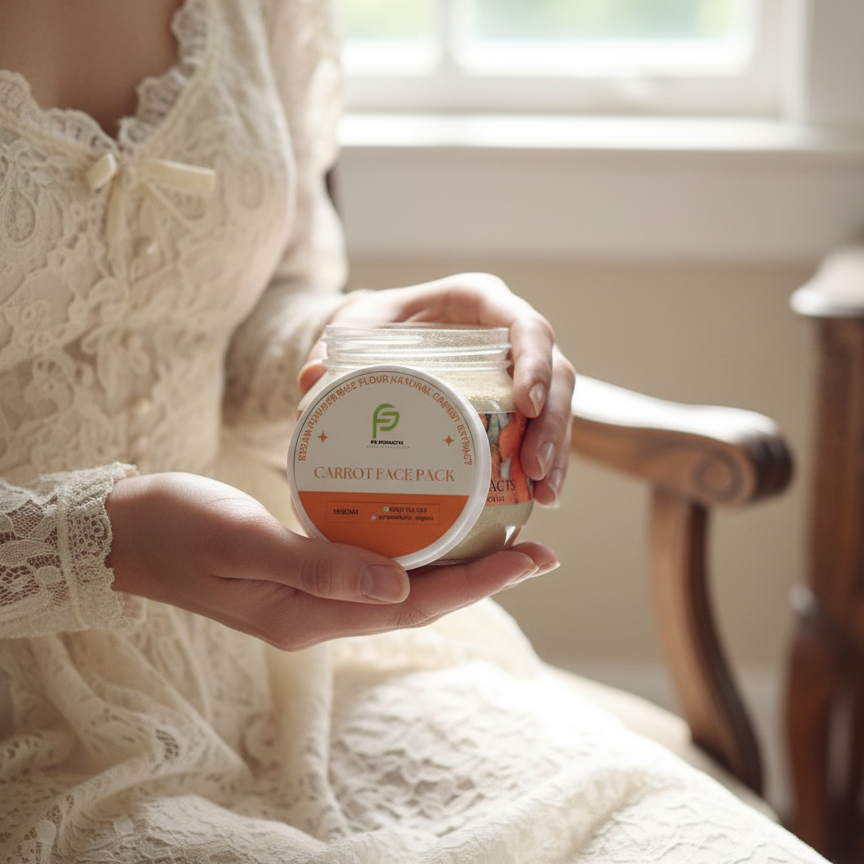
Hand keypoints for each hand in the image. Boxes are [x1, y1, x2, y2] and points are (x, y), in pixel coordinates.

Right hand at [107, 472, 557, 649]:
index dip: (478, 584)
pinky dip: (411, 547)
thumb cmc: (176, 528)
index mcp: (308, 615)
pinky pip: (373, 564)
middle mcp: (319, 613)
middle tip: (537, 546)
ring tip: (500, 535)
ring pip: (401, 585)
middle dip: (482, 577)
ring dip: (453, 565)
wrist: (126, 531)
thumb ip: (316, 565)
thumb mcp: (241, 541)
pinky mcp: (303, 570)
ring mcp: (311, 595)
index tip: (532, 558)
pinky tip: (430, 523)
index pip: (414, 607)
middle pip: (419, 600)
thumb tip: (398, 587)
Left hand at [300, 273, 575, 505]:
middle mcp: (509, 332)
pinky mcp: (518, 402)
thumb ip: (330, 352)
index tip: (528, 404)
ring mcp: (519, 368)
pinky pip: (544, 428)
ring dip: (557, 450)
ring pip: (559, 404)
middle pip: (555, 371)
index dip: (535, 361)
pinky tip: (539, 498)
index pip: (524, 323)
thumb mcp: (353, 331)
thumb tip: (312, 382)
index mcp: (478, 301)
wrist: (382, 341)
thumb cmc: (375, 328)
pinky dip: (545, 462)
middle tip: (532, 468)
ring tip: (544, 496)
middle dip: (553, 422)